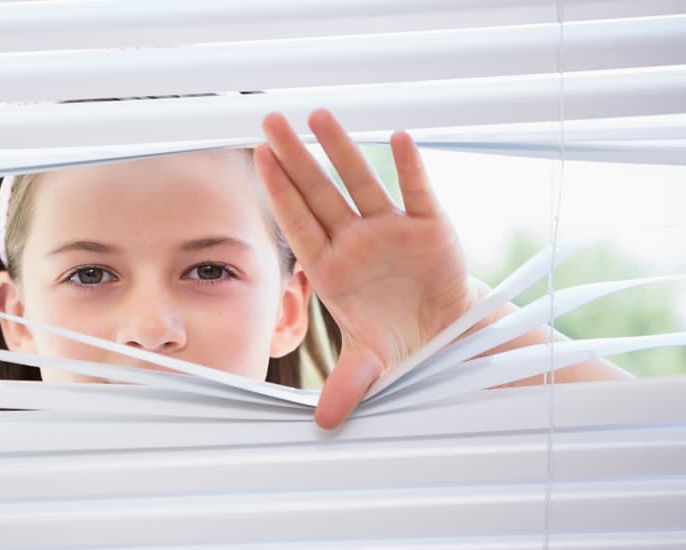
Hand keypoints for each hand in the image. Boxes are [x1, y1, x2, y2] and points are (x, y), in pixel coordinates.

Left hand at [254, 109, 477, 428]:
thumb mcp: (370, 364)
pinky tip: (397, 138)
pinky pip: (416, 191)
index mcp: (332, 267)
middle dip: (296, 158)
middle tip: (270, 120)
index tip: (259, 159)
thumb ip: (347, 385)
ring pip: (361, 182)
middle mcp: (355, 241)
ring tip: (320, 115)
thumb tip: (323, 422)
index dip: (280, 192)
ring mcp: (390, 230)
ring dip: (342, 149)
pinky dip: (409, 167)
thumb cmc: (395, 339)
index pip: (299, 222)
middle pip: (320, 192)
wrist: (443, 334)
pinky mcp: (429, 227)